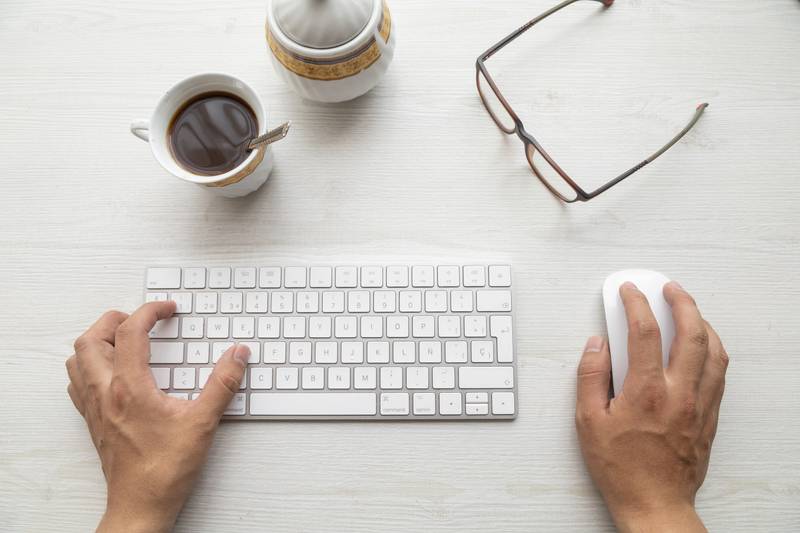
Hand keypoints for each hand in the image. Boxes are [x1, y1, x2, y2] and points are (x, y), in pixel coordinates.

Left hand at [66, 301, 249, 532]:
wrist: (141, 505)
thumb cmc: (165, 471)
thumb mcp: (204, 423)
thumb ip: (223, 384)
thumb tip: (237, 356)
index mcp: (130, 388)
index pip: (131, 332)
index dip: (150, 311)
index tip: (167, 309)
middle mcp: (106, 394)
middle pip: (92, 339)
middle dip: (115, 319)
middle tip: (140, 318)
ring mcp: (95, 408)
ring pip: (78, 360)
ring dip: (97, 340)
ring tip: (122, 338)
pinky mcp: (93, 422)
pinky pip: (77, 383)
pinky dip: (89, 366)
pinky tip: (110, 371)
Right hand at [576, 282, 727, 532]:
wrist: (654, 502)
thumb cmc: (620, 467)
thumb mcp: (588, 422)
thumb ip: (590, 377)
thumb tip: (596, 345)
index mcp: (645, 391)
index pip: (645, 331)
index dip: (636, 303)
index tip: (629, 291)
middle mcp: (678, 393)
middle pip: (691, 333)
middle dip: (681, 302)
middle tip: (669, 288)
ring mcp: (699, 404)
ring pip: (713, 351)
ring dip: (703, 323)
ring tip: (690, 310)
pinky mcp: (708, 417)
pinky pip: (719, 374)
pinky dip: (713, 350)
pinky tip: (703, 346)